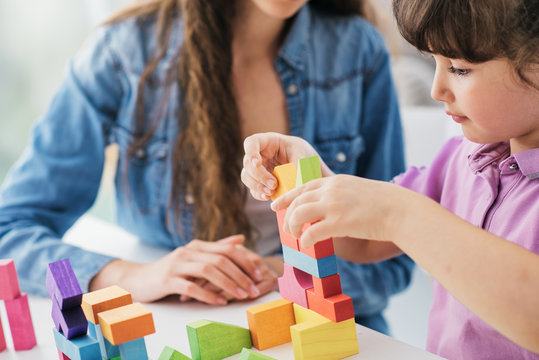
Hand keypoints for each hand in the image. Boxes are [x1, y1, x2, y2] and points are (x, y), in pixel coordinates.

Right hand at [89, 235, 273, 304]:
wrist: (138, 279)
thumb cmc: (170, 270)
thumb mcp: (194, 257)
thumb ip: (216, 248)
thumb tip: (240, 240)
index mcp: (197, 246)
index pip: (227, 249)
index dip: (245, 260)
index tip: (259, 273)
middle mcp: (188, 252)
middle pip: (220, 259)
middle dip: (241, 275)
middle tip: (254, 288)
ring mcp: (177, 265)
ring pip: (208, 271)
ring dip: (228, 284)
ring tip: (241, 296)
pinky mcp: (167, 280)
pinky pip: (191, 286)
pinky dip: (208, 295)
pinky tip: (220, 302)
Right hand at [241, 132, 332, 200]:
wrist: (308, 167)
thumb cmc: (304, 154)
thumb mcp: (303, 155)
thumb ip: (297, 165)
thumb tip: (295, 182)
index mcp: (267, 142)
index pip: (251, 143)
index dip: (250, 152)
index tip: (257, 163)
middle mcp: (259, 155)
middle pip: (247, 163)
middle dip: (259, 175)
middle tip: (274, 184)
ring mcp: (258, 169)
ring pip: (247, 177)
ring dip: (257, 186)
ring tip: (271, 192)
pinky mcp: (260, 183)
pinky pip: (254, 189)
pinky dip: (259, 194)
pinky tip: (269, 197)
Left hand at [271, 174, 407, 247]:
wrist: (400, 210)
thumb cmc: (384, 204)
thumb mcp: (356, 190)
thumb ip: (339, 196)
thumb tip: (327, 209)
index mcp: (334, 182)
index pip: (302, 187)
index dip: (286, 197)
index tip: (276, 205)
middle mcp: (330, 190)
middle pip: (297, 201)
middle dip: (288, 216)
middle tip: (288, 229)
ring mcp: (333, 206)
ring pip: (299, 214)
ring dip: (293, 226)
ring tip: (297, 236)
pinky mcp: (339, 223)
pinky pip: (312, 232)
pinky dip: (306, 239)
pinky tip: (307, 244)